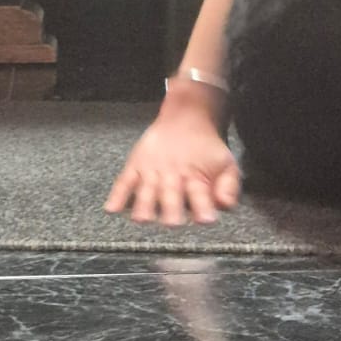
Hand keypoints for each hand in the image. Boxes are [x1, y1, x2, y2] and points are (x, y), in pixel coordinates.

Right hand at [105, 106, 239, 225]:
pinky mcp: (136, 165)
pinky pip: (124, 181)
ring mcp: (152, 170)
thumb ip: (228, 187)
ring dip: (144, 204)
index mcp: (197, 177)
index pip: (201, 195)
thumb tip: (224, 205)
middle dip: (171, 208)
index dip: (203, 207)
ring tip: (141, 219)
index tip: (205, 219)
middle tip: (172, 223)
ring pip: (146, 190)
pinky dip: (117, 194)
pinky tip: (111, 208)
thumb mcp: (226, 164)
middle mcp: (173, 175)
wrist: (187, 117)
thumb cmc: (207, 149)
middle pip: (171, 195)